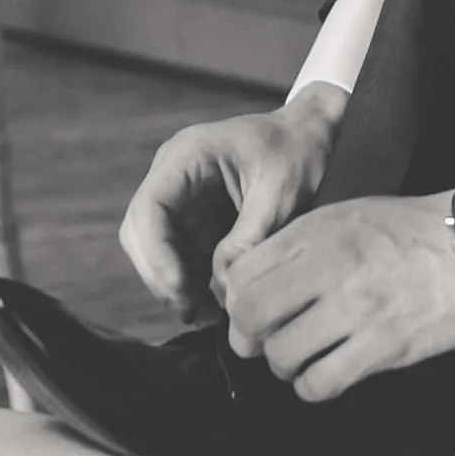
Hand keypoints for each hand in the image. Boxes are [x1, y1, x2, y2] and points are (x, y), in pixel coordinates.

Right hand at [118, 88, 346, 319]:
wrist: (312, 138)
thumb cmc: (300, 153)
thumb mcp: (283, 193)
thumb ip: (252, 236)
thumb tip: (225, 283)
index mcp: (187, 155)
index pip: (149, 207)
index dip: (157, 253)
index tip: (181, 289)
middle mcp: (173, 175)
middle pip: (142, 233)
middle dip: (162, 276)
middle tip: (193, 312)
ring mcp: (181, 198)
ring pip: (155, 250)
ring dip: (174, 285)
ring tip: (208, 317)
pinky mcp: (194, 220)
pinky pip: (178, 257)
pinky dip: (189, 284)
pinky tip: (213, 308)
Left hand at [214, 192, 454, 401]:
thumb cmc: (415, 229)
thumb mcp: (347, 215)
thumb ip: (300, 244)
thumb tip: (256, 279)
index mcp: (316, 233)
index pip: (241, 275)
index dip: (234, 301)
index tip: (249, 311)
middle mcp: (329, 269)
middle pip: (250, 318)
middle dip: (248, 339)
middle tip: (263, 343)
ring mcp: (356, 310)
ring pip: (282, 355)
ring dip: (284, 366)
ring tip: (302, 360)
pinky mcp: (383, 346)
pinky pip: (322, 383)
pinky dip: (314, 387)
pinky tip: (326, 376)